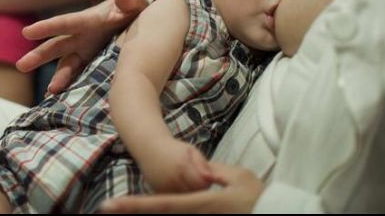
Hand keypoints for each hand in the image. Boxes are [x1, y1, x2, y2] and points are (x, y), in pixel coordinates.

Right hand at [16, 0, 147, 94]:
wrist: (139, 23)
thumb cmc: (134, 9)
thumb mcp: (135, 3)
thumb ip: (129, 1)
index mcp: (89, 21)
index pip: (66, 24)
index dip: (47, 27)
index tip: (27, 33)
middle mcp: (82, 38)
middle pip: (57, 47)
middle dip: (39, 56)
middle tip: (21, 66)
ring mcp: (86, 53)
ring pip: (66, 66)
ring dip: (58, 78)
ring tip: (50, 93)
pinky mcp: (92, 64)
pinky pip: (77, 77)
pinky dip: (68, 87)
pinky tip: (58, 100)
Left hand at [100, 162, 263, 213]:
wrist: (279, 214)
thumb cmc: (259, 198)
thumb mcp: (237, 178)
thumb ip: (212, 172)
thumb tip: (196, 173)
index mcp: (202, 205)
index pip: (161, 205)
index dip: (134, 206)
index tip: (110, 205)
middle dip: (132, 212)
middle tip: (105, 209)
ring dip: (144, 214)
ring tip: (121, 208)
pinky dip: (161, 214)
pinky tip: (148, 211)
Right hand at [139, 139, 214, 193]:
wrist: (149, 147)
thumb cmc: (173, 148)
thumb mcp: (191, 150)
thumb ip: (203, 165)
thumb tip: (214, 179)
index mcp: (182, 167)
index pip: (203, 184)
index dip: (205, 180)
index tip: (202, 174)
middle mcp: (172, 179)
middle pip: (194, 193)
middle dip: (197, 187)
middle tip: (193, 176)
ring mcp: (164, 187)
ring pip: (185, 198)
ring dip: (188, 191)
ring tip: (184, 179)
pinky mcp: (158, 193)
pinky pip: (175, 199)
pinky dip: (178, 193)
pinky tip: (176, 183)